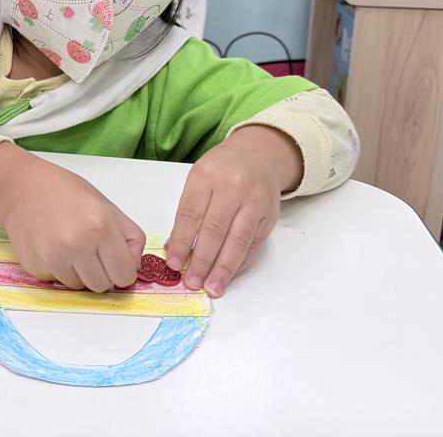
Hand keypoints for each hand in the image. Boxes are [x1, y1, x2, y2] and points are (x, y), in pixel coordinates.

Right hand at [0, 142, 145, 291]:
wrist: (22, 188)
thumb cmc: (67, 193)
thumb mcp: (107, 206)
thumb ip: (131, 237)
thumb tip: (135, 268)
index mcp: (101, 227)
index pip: (125, 275)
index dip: (122, 269)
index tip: (115, 260)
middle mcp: (77, 246)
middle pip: (103, 286)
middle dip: (102, 273)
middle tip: (92, 252)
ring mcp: (54, 259)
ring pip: (80, 287)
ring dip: (79, 273)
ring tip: (70, 246)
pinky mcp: (36, 268)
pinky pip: (57, 282)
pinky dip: (58, 270)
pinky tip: (52, 247)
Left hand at [165, 125, 302, 297]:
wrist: (259, 154)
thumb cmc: (222, 170)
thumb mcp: (198, 179)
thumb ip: (188, 212)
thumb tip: (174, 249)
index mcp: (206, 176)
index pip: (191, 214)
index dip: (181, 242)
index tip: (173, 264)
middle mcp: (231, 187)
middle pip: (214, 229)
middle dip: (201, 260)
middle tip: (191, 282)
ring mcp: (254, 201)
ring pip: (237, 240)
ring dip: (223, 268)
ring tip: (212, 287)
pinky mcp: (269, 215)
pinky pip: (253, 243)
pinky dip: (240, 262)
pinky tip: (229, 275)